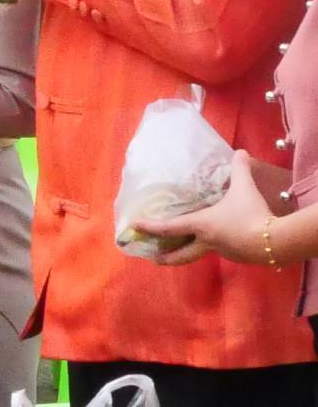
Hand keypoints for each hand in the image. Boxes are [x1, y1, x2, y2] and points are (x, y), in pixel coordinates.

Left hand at [138, 150, 277, 265]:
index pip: (168, 228)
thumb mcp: (244, 187)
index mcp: (201, 225)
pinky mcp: (238, 257)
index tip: (134, 227)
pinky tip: (226, 239)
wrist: (276, 242)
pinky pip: (224, 250)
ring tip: (193, 242)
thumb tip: (241, 152)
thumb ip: (239, 168)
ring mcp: (223, 252)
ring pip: (204, 251)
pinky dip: (219, 246)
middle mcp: (207, 241)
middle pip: (182, 254)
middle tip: (155, 259)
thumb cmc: (252, 213)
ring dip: (195, 248)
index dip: (150, 227)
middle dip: (167, 258)